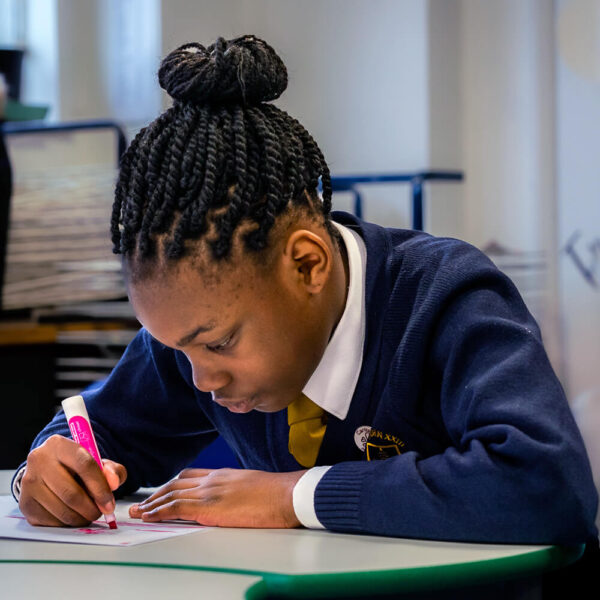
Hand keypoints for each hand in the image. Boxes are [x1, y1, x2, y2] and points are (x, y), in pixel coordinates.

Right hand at [19, 434, 126, 526]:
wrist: (49, 469)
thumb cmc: (76, 466)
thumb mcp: (97, 462)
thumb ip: (112, 470)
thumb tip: (114, 483)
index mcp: (59, 445)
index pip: (84, 465)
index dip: (100, 488)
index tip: (109, 503)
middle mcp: (39, 461)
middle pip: (71, 493)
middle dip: (91, 508)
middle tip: (100, 512)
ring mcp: (29, 483)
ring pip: (61, 510)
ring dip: (81, 518)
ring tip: (89, 514)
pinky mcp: (25, 503)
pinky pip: (51, 521)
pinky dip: (67, 524)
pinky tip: (73, 516)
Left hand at [129, 468, 305, 527]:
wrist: (286, 494)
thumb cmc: (276, 493)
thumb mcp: (251, 486)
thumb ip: (236, 491)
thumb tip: (232, 502)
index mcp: (223, 474)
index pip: (190, 476)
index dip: (172, 485)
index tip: (162, 492)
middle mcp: (212, 479)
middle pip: (176, 484)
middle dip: (157, 494)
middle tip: (143, 504)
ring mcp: (209, 491)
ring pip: (171, 494)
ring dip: (152, 504)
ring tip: (139, 512)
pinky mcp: (209, 506)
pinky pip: (176, 508)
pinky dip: (159, 512)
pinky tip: (150, 517)